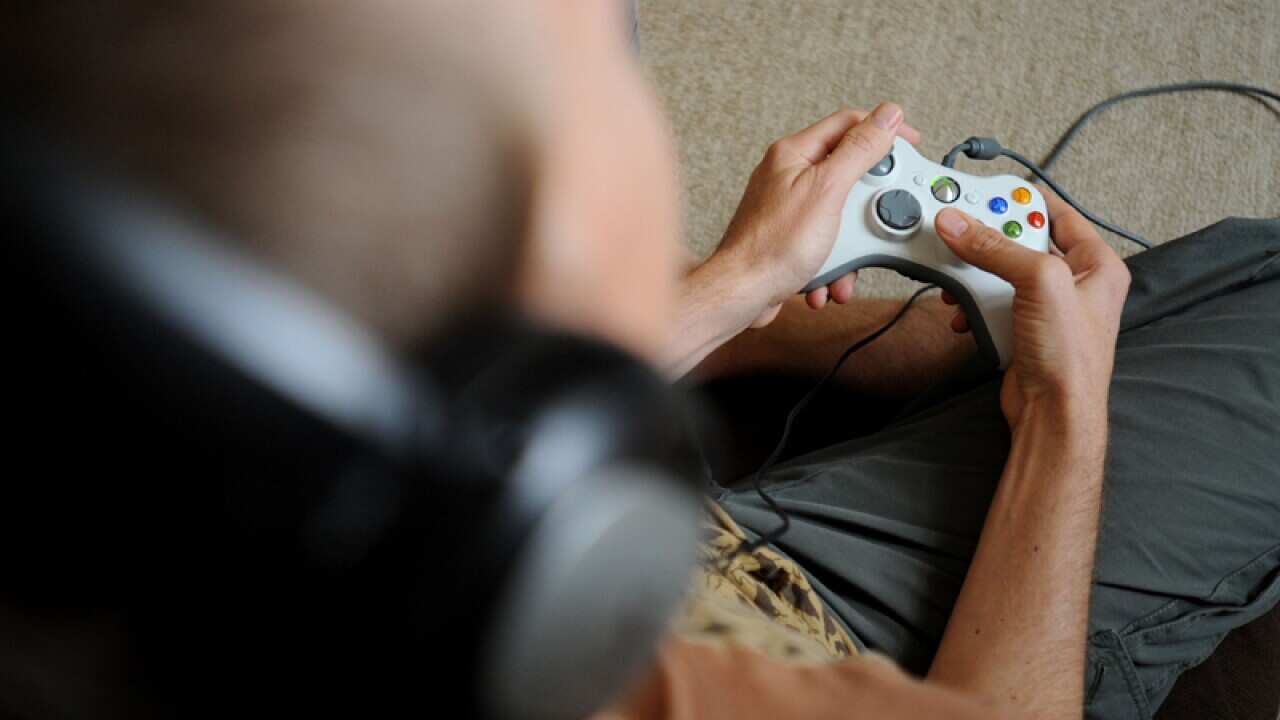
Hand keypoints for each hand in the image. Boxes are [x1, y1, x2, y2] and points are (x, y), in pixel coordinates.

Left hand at [712, 104, 919, 327]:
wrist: (742, 294)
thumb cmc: (772, 246)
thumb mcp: (828, 190)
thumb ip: (859, 150)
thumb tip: (887, 116)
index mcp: (794, 154)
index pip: (848, 124)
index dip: (883, 130)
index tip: (910, 143)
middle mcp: (787, 176)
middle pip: (848, 176)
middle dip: (866, 207)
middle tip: (878, 220)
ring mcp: (787, 208)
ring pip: (840, 217)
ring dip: (851, 245)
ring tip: (846, 262)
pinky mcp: (788, 239)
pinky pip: (825, 244)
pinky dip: (833, 264)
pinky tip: (826, 279)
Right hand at [934, 194, 1129, 428]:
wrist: (1053, 414)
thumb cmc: (1071, 359)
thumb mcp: (1039, 284)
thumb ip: (997, 249)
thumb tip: (960, 225)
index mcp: (1097, 263)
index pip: (1057, 212)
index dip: (1021, 200)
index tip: (985, 193)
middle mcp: (1074, 283)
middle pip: (1022, 242)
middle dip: (988, 242)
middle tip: (961, 233)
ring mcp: (1046, 308)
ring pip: (1001, 272)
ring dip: (975, 275)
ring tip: (959, 278)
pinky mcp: (1021, 328)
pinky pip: (990, 302)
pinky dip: (972, 303)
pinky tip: (963, 312)